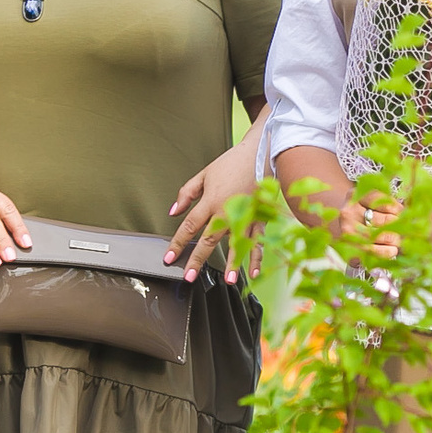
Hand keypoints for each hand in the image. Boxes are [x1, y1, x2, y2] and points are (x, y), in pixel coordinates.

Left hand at [167, 138, 259, 281]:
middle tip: (189, 276)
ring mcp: (246, 215)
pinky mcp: (261, 217)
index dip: (177, 243)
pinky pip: (258, 240)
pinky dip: (257, 256)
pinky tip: (254, 271)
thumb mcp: (205, 174)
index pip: (190, 226)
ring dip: (233, 263)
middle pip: (210, 239)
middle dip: (198, 259)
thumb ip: (187, 193)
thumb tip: (174, 211)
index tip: (169, 257)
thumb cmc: (232, 162)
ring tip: (228, 280)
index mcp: (211, 200)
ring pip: (237, 243)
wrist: (261, 152)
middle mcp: (227, 210)